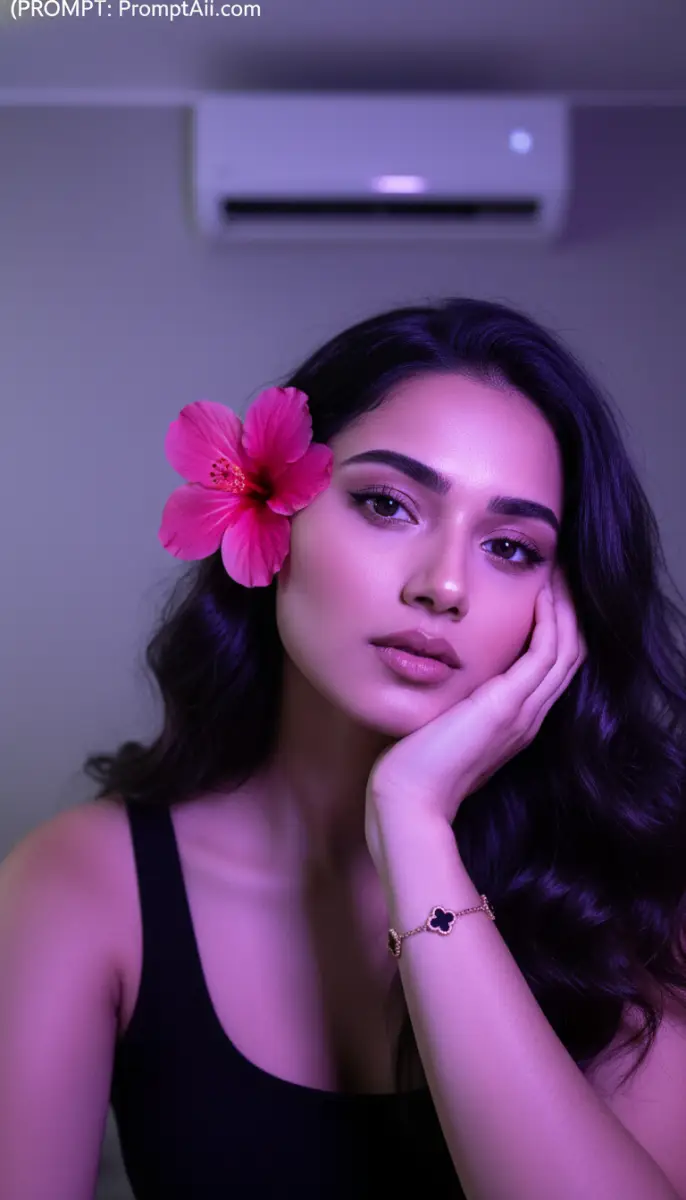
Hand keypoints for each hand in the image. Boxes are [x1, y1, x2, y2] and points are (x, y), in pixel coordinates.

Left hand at [364, 569, 586, 855]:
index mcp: (516, 720)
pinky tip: (543, 593)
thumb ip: (453, 701)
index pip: (552, 666)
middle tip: (563, 573)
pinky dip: (551, 621)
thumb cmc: (414, 765)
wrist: (410, 799)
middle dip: (570, 611)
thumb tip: (437, 669)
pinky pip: (547, 653)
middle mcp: (529, 716)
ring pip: (568, 650)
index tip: (547, 591)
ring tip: (559, 574)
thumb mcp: (443, 723)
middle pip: (571, 654)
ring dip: (567, 608)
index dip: (557, 627)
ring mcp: (524, 712)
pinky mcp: (509, 706)